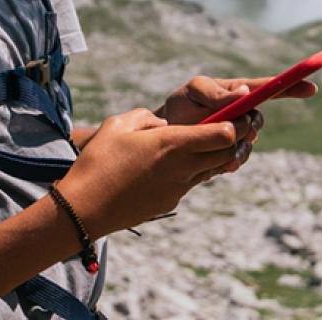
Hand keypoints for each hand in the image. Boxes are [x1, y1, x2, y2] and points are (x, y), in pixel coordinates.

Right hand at [53, 108, 239, 236]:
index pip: (224, 134)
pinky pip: (190, 181)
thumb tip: (163, 125)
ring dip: (214, 155)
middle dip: (236, 138)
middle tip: (235, 124)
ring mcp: (178, 188)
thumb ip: (146, 118)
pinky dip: (192, 170)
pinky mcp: (170, 201)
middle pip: (227, 153)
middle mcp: (182, 168)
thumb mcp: (117, 125)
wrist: (85, 210)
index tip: (237, 112)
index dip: (236, 122)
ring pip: (211, 168)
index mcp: (173, 144)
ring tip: (203, 141)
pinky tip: (172, 163)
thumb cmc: (98, 163)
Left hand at [154, 75, 317, 175]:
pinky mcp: (228, 154)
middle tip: (236, 130)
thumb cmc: (179, 106)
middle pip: (259, 121)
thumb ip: (215, 93)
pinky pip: (237, 160)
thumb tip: (244, 93)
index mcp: (238, 92)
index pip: (270, 88)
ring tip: (219, 151)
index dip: (291, 87)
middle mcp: (242, 113)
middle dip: (249, 128)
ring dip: (237, 149)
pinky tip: (216, 164)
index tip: (312, 89)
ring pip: (249, 144)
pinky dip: (228, 162)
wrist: (161, 136)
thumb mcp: (192, 93)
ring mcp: (236, 135)